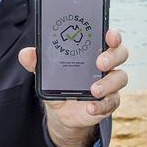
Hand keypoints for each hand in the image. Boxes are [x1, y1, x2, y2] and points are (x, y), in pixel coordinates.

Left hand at [18, 29, 128, 146]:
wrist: (62, 111)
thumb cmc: (60, 82)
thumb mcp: (47, 72)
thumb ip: (37, 62)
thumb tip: (26, 54)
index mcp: (93, 49)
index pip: (109, 37)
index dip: (113, 34)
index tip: (109, 35)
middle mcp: (107, 63)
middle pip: (121, 53)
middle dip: (112, 56)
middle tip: (99, 62)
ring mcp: (110, 82)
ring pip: (120, 77)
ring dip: (108, 83)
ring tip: (94, 90)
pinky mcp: (110, 101)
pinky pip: (112, 102)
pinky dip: (102, 105)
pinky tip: (91, 107)